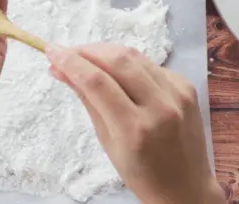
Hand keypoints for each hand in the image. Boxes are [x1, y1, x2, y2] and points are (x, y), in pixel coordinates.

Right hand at [47, 43, 225, 203]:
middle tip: (66, 53)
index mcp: (135, 129)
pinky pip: (150, 65)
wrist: (186, 188)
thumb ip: (87, 99)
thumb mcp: (106, 140)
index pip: (96, 82)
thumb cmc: (140, 172)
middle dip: (87, 51)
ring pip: (135, 56)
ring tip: (86, 57)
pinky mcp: (186, 87)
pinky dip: (128, 63)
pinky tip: (117, 73)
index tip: (51, 51)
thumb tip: (60, 70)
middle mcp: (160, 107)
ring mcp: (177, 95)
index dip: (71, 62)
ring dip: (105, 51)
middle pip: (117, 60)